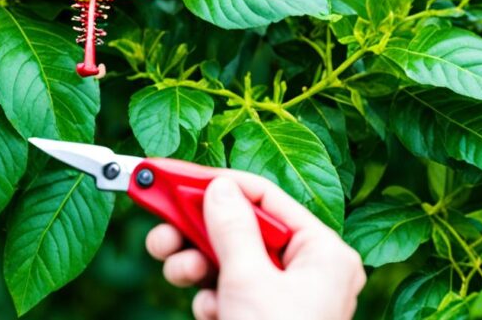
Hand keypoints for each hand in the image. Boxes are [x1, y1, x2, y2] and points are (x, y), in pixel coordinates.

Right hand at [145, 171, 364, 319]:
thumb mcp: (248, 280)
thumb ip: (228, 226)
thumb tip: (216, 186)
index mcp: (322, 252)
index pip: (263, 197)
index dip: (214, 184)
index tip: (168, 175)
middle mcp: (308, 270)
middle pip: (240, 227)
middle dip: (196, 229)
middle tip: (158, 227)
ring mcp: (285, 297)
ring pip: (229, 258)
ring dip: (195, 263)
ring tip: (178, 272)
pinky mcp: (262, 318)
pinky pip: (228, 290)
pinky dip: (210, 296)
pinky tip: (209, 312)